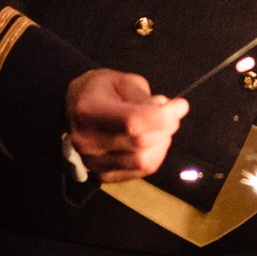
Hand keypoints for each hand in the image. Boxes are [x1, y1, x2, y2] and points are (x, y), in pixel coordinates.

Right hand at [65, 69, 188, 182]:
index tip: (181, 105)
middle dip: (166, 127)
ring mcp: (93, 162)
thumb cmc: (101, 90)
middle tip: (173, 113)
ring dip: (162, 142)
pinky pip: (140, 171)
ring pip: (143, 160)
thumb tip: (165, 110)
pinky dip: (155, 155)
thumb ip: (143, 97)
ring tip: (161, 126)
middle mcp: (87, 141)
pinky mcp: (102, 175)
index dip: (163, 116)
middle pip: (141, 143)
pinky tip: (154, 141)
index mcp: (88, 111)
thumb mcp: (122, 80)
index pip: (132, 122)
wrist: (76, 109)